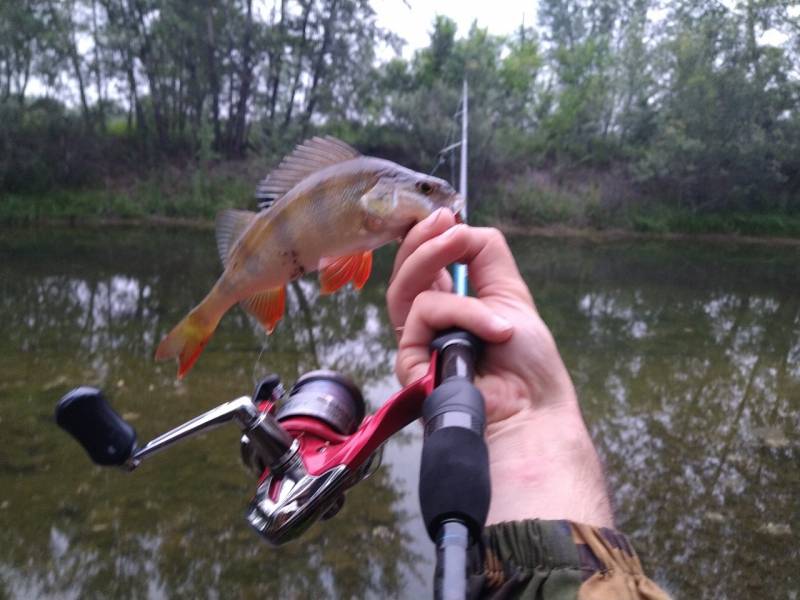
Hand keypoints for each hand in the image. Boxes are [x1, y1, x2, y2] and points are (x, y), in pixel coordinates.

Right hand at [387, 209, 613, 526]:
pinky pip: (424, 316)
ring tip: (456, 238)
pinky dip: (462, 312)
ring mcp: (418, 344)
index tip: (445, 215)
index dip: (426, 240)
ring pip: (405, 290)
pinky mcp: (411, 363)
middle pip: (404, 275)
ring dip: (433, 258)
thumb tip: (461, 227)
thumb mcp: (511, 294)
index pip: (423, 268)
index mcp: (451, 307)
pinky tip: (495, 327)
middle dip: (421, 240)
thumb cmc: (527, 363)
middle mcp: (429, 325)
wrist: (532, 409)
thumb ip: (485, 256)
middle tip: (443, 221)